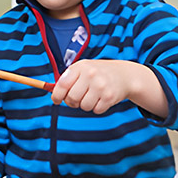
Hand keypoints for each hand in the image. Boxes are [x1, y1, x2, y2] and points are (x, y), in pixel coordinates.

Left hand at [51, 60, 167, 116]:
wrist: (124, 75)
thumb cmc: (98, 73)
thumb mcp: (82, 69)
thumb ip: (68, 79)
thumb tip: (53, 95)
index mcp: (80, 67)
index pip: (62, 85)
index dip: (56, 95)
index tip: (56, 100)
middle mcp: (90, 75)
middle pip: (72, 98)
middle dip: (72, 102)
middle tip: (78, 98)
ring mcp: (101, 86)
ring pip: (83, 106)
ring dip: (86, 105)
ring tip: (92, 96)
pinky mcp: (110, 97)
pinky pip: (96, 110)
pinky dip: (97, 108)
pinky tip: (102, 99)